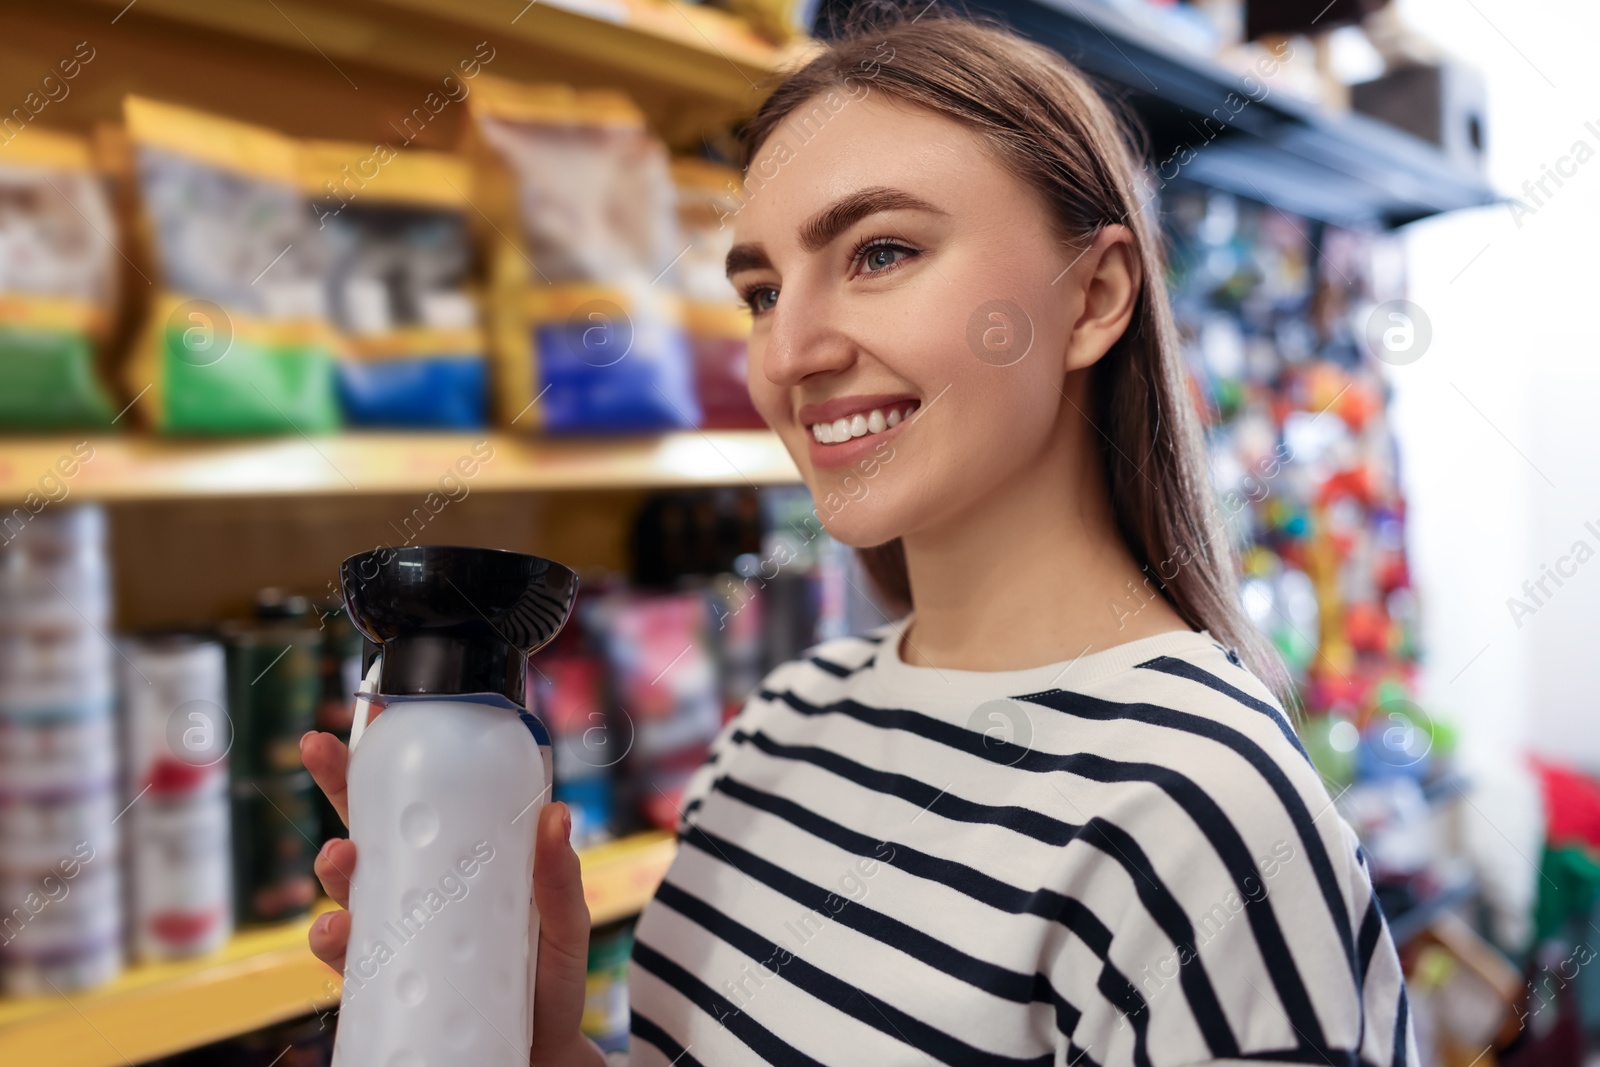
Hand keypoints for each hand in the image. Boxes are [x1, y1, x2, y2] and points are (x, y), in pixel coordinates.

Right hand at [299, 729, 602, 1066]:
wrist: (543, 1057)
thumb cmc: (552, 981)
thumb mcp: (564, 922)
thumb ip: (559, 878)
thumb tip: (558, 815)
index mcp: (458, 860)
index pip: (417, 801)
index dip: (388, 758)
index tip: (366, 713)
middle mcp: (418, 891)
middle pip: (366, 830)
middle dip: (336, 789)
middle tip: (323, 755)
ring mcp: (398, 936)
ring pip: (348, 891)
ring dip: (333, 869)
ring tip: (341, 858)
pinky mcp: (386, 984)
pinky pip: (347, 960)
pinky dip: (333, 944)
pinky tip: (337, 935)